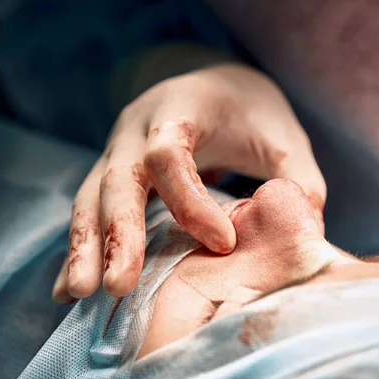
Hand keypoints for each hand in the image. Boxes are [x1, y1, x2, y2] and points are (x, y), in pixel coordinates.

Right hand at [52, 63, 325, 302]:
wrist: (214, 84)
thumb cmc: (250, 112)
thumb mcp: (283, 136)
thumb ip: (298, 178)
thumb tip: (306, 236)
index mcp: (180, 107)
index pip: (169, 156)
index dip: (190, 202)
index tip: (223, 242)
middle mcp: (138, 127)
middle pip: (118, 179)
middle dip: (118, 234)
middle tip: (118, 286)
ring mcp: (119, 149)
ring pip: (91, 196)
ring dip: (84, 246)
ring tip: (79, 295)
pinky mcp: (114, 172)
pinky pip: (90, 209)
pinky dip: (82, 245)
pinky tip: (72, 287)